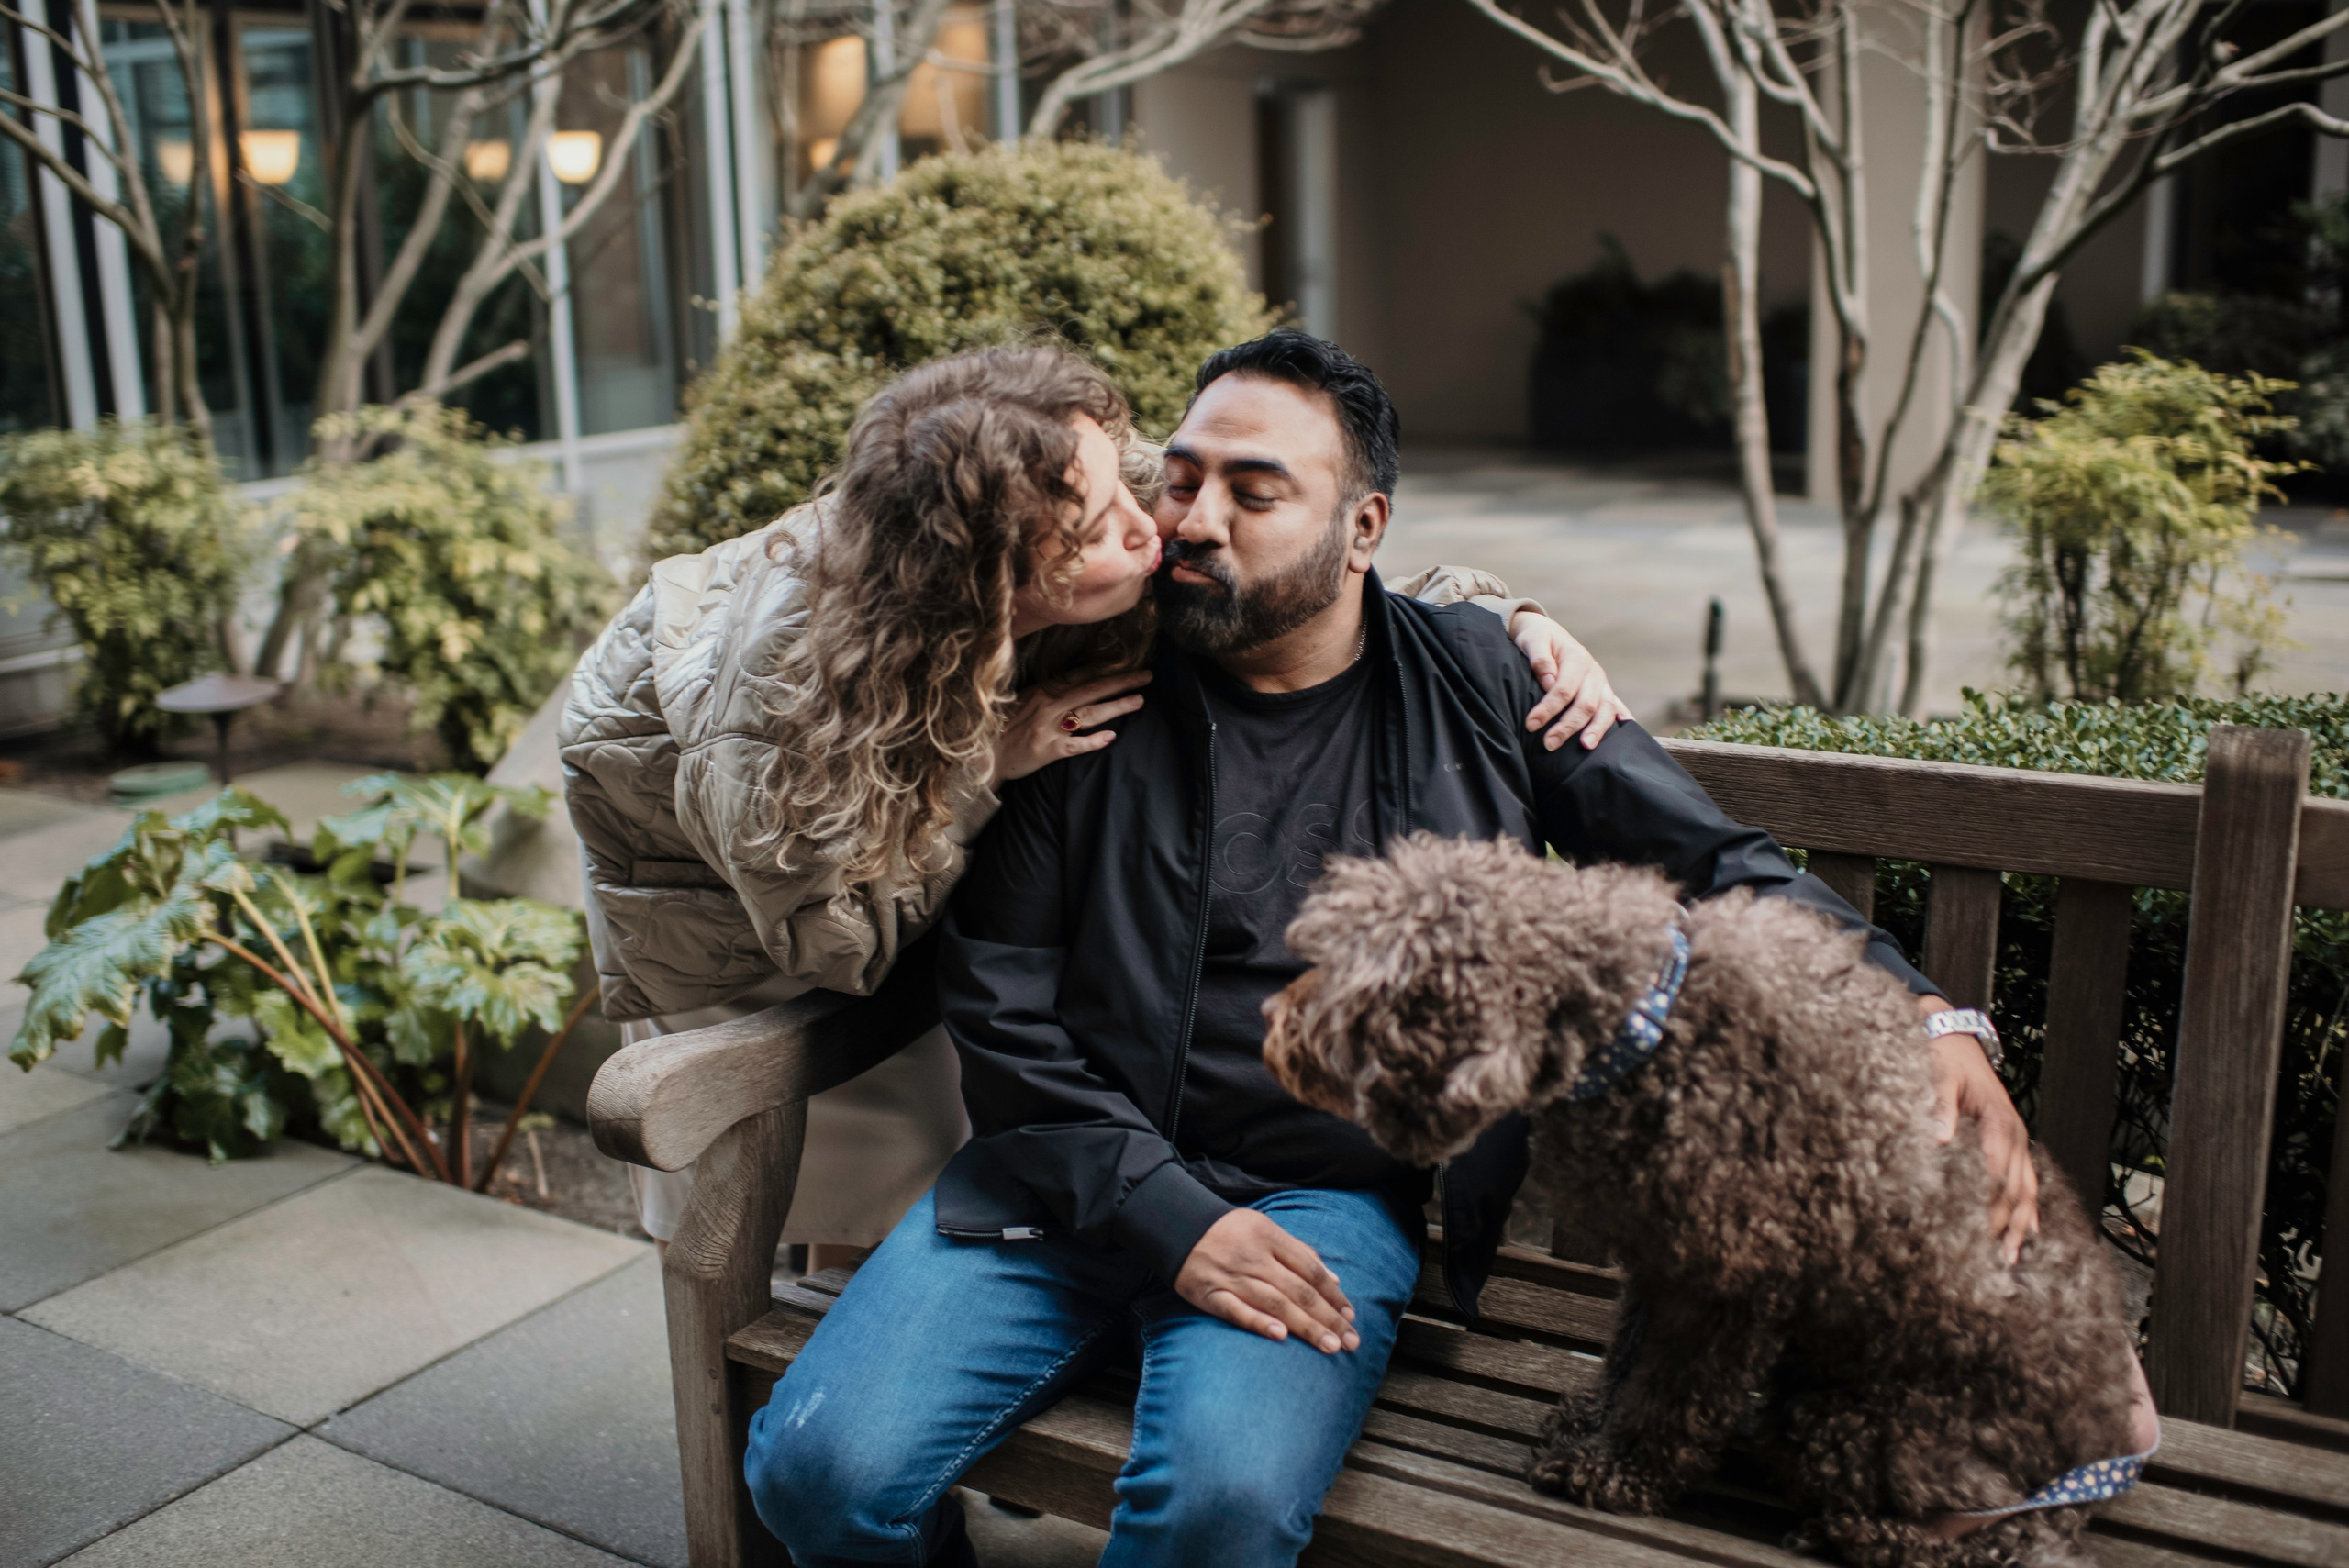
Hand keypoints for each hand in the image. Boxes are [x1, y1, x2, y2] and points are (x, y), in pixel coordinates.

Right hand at [990, 670, 1150, 785]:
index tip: (1129, 663)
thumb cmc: (1004, 727)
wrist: (984, 755)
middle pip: (1091, 689)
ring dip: (1115, 707)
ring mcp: (1049, 727)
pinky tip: (1111, 737)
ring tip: (1139, 702)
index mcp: (1044, 690)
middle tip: (1147, 677)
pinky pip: (1075, 744)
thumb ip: (1048, 691)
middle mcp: (1049, 705)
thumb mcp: (1023, 701)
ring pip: (1089, 713)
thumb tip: (1075, 682)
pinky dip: (1093, 740)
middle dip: (1121, 682)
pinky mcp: (1048, 750)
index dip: (1107, 669)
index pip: (1081, 675)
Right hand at [1174, 1208, 1359, 1353]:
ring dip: (1305, 1326)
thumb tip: (1334, 1280)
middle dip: (1328, 1318)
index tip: (1351, 1317)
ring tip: (1329, 1346)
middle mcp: (1254, 1256)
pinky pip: (1236, 1311)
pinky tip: (1281, 1337)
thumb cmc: (1229, 1231)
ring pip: (1275, 1304)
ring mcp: (1231, 1276)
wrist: (1176, 1226)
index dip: (1333, 1294)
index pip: (1310, 1269)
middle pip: (1299, 1290)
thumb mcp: (1265, 1229)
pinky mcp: (1209, 1294)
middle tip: (1351, 1342)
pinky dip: (1259, 1323)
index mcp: (1270, 1236)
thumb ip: (1299, 1252)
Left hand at [1510, 611, 1633, 751]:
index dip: (1548, 709)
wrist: (1547, 633)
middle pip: (1586, 704)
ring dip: (1596, 730)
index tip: (1530, 725)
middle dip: (1567, 727)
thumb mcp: (1533, 641)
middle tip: (1548, 744)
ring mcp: (1601, 682)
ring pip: (1605, 709)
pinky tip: (1623, 733)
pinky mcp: (1603, 690)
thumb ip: (1540, 659)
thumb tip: (1549, 682)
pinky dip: (1622, 719)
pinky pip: (1616, 706)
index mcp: (1576, 659)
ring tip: (1585, 747)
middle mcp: (1593, 672)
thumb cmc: (1538, 639)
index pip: (1564, 689)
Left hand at [1918, 995, 2038, 1263]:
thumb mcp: (1941, 1077)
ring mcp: (2018, 1140)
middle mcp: (2015, 1133)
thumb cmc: (1947, 1060)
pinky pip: (2026, 1180)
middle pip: (2016, 1186)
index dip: (1992, 1197)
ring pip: (2027, 1188)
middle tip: (1997, 1255)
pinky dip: (2027, 1207)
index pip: (1998, 1166)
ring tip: (2012, 1255)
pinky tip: (2028, 1232)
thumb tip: (1940, 1137)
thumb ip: (1941, 1107)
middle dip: (2007, 1220)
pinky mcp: (2013, 1144)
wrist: (1957, 1041)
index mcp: (1998, 1119)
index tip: (1982, 1227)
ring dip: (2021, 1222)